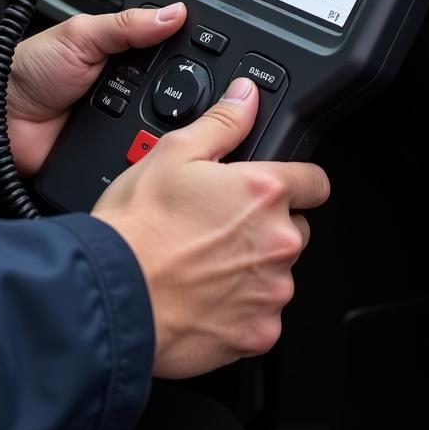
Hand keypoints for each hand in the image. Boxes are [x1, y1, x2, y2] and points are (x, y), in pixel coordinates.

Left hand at [6, 3, 187, 173]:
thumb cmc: (28, 69)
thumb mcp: (81, 35)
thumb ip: (127, 24)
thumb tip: (174, 11)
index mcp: (126, 53)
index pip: (171, 53)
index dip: (191, 57)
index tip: (211, 60)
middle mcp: (130, 88)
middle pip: (175, 94)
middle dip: (178, 96)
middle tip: (162, 92)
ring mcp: (123, 123)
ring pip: (163, 129)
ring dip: (160, 127)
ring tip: (143, 118)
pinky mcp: (113, 155)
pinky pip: (140, 157)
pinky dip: (143, 154)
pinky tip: (139, 146)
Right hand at [92, 77, 329, 378]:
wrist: (113, 292)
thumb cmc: (138, 224)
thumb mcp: (173, 152)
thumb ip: (222, 122)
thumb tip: (246, 96)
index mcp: (262, 192)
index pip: (315, 182)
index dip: (296, 181)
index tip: (276, 189)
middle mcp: (277, 242)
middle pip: (293, 229)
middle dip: (263, 227)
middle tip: (215, 226)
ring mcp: (271, 291)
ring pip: (276, 274)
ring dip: (251, 268)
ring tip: (201, 262)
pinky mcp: (259, 334)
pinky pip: (260, 315)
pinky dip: (238, 308)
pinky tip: (202, 295)